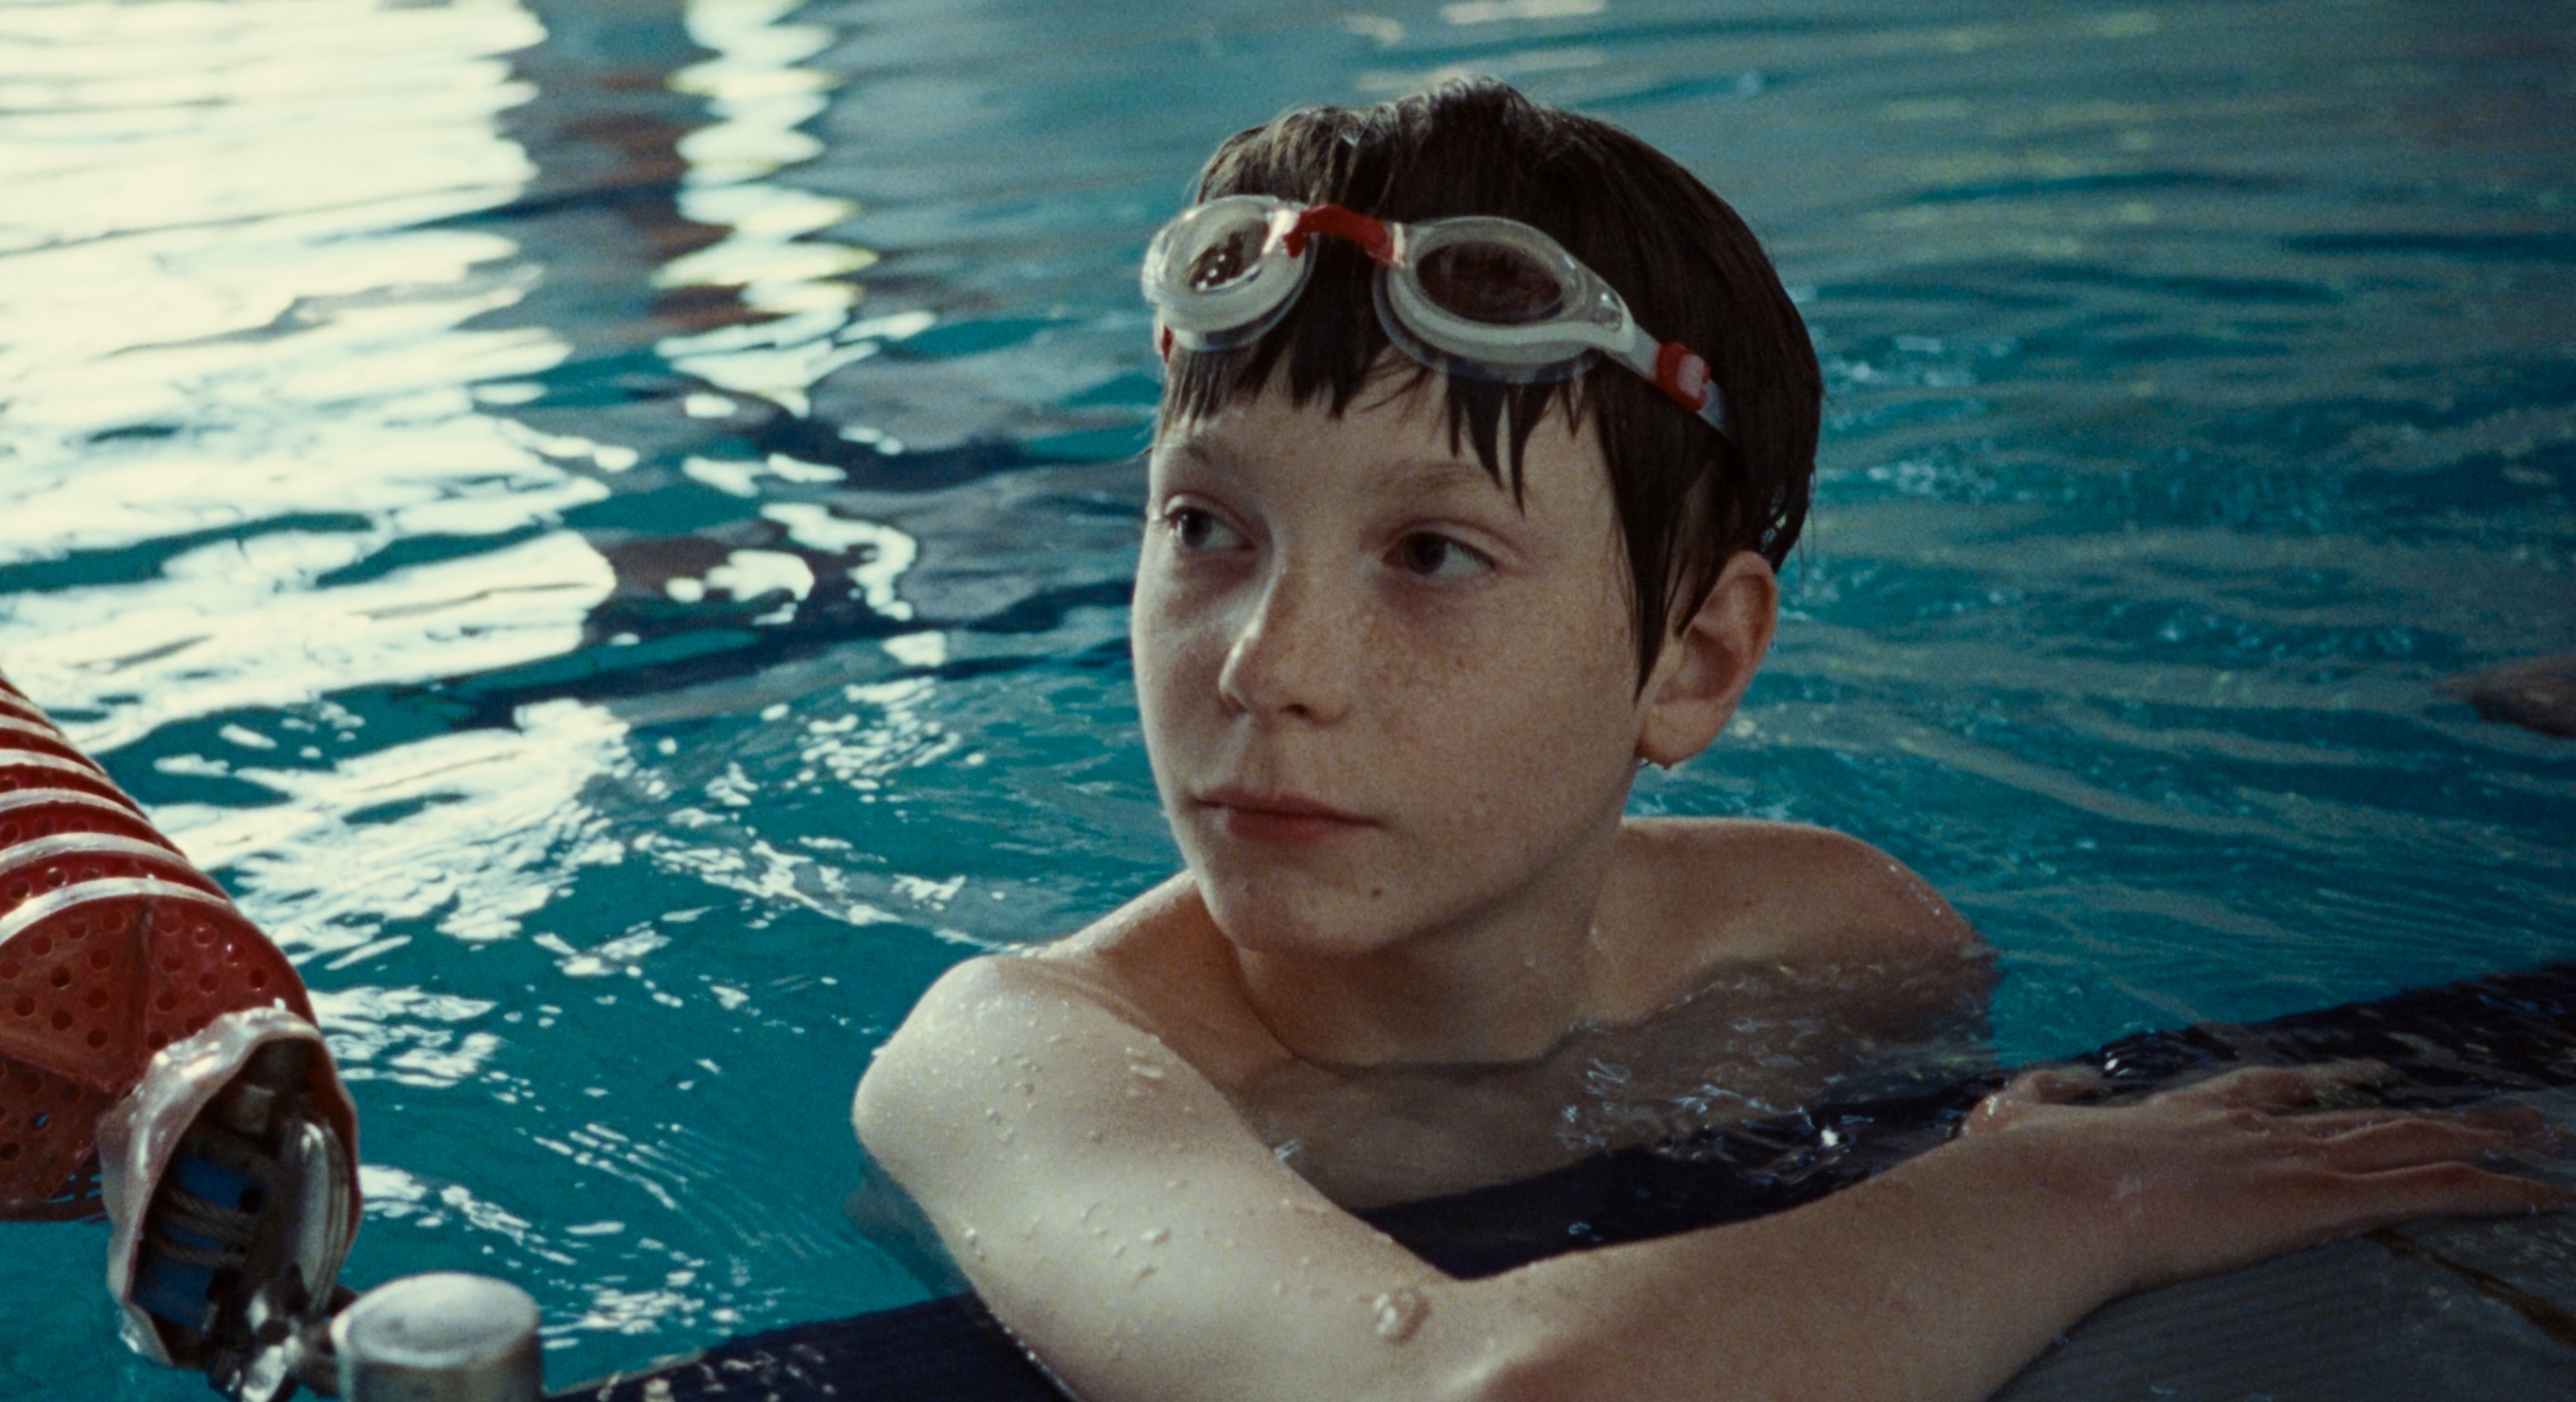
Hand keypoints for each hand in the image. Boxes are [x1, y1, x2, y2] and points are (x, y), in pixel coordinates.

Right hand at [1958, 1062, 2571, 1292]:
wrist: (2043, 1196)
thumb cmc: (2019, 1175)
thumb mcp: (2013, 1119)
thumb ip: (2044, 1099)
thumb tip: (2060, 1089)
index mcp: (2185, 1115)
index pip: (2272, 1091)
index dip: (2323, 1085)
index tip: (2362, 1076)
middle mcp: (2247, 1127)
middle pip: (2360, 1113)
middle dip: (2428, 1112)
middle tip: (2490, 1110)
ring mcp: (2285, 1158)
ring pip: (2407, 1142)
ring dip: (2480, 1138)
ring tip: (2541, 1137)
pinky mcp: (2312, 1199)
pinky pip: (2423, 1191)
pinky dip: (2487, 1188)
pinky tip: (2534, 1187)